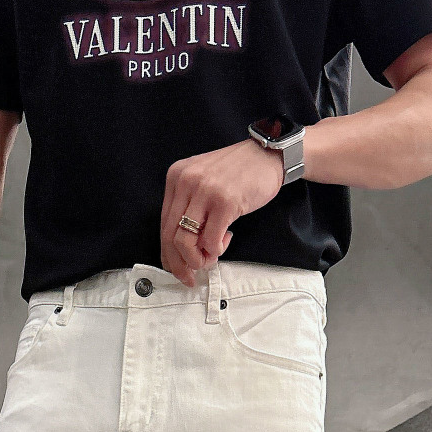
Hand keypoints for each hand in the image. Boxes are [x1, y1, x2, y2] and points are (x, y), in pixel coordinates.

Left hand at [160, 138, 284, 285]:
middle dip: (179, 264)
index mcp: (176, 178)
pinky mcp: (224, 202)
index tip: (176, 268)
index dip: (168, 254)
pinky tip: (226, 239)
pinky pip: (211, 241)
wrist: (267, 155)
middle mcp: (186, 182)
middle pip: (170, 237)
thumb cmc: (238, 174)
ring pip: (185, 242)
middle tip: (191, 276)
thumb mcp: (203, 183)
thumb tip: (182, 249)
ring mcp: (205, 191)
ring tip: (212, 255)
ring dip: (198, 259)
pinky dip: (217, 250)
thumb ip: (190, 209)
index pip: (163, 225)